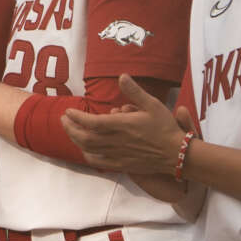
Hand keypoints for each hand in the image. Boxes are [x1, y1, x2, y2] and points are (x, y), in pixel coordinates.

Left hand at [59, 79, 191, 175]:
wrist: (176, 153)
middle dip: (70, 128)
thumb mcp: (152, 104)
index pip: (91, 122)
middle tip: (64, 119)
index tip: (68, 111)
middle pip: (84, 137)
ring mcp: (117, 154)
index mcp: (122, 125)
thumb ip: (134, 91)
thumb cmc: (165, 128)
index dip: (76, 117)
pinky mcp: (121, 164)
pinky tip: (84, 149)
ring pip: (88, 149)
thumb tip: (121, 76)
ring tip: (70, 131)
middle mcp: (116, 141)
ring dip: (75, 140)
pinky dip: (87, 155)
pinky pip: (98, 161)